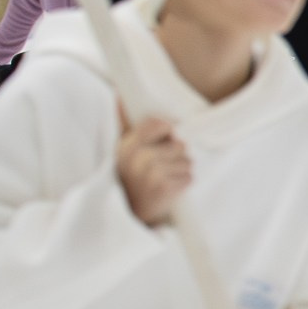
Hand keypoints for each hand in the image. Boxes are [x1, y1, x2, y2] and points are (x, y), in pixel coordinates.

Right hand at [116, 109, 190, 224]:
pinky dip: (184, 183)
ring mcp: (151, 174)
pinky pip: (189, 178)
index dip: (167, 130)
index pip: (158, 124)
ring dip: (181, 171)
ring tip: (165, 178)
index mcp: (127, 146)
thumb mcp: (124, 151)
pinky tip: (169, 189)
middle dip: (177, 155)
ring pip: (187, 161)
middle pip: (179, 145)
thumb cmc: (130, 177)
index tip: (166, 138)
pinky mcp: (164, 189)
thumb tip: (118, 94)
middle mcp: (139, 158)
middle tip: (162, 167)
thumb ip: (128, 124)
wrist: (128, 214)